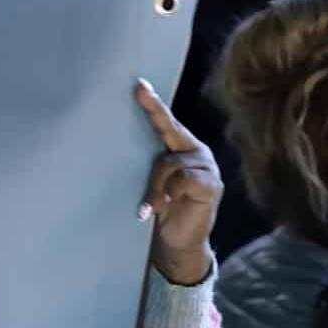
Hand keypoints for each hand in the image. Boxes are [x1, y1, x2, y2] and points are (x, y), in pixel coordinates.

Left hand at [136, 79, 220, 285]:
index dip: (154, 104)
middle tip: (138, 92)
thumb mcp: (149, 184)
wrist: (175, 242)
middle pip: (171, 130)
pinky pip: (185, 178)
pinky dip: (169, 192)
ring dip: (155, 185)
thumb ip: (146, 166)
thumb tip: (116, 147)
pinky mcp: (212, 184)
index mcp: (180, 148)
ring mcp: (206, 166)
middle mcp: (196, 151)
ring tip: (151, 205)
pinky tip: (165, 206)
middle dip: (154, 112)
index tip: (139, 86)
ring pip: (170, 162)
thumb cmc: (159, 210)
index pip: (166, 123)